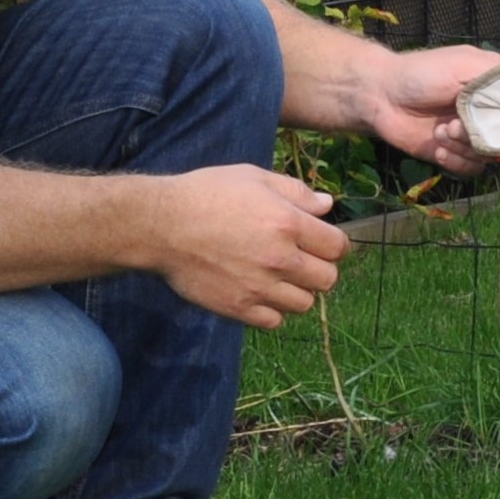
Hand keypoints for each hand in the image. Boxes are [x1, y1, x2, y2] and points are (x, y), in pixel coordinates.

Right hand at [142, 162, 351, 325]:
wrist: (161, 226)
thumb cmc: (207, 194)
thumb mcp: (254, 178)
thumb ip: (295, 192)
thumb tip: (327, 204)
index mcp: (288, 223)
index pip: (338, 247)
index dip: (333, 243)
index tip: (319, 241)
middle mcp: (280, 259)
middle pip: (328, 279)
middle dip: (319, 268)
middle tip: (300, 259)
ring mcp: (259, 287)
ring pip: (304, 304)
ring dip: (296, 291)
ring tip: (278, 277)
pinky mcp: (238, 308)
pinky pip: (274, 321)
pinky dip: (271, 310)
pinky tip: (258, 292)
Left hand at [357, 41, 499, 172]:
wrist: (381, 96)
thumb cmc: (423, 73)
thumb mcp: (465, 63)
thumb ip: (498, 77)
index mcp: (496, 87)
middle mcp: (489, 112)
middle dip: (483, 134)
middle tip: (455, 125)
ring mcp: (473, 134)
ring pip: (490, 155)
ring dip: (463, 147)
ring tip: (440, 132)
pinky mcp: (456, 153)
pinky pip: (472, 168)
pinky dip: (456, 160)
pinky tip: (438, 147)